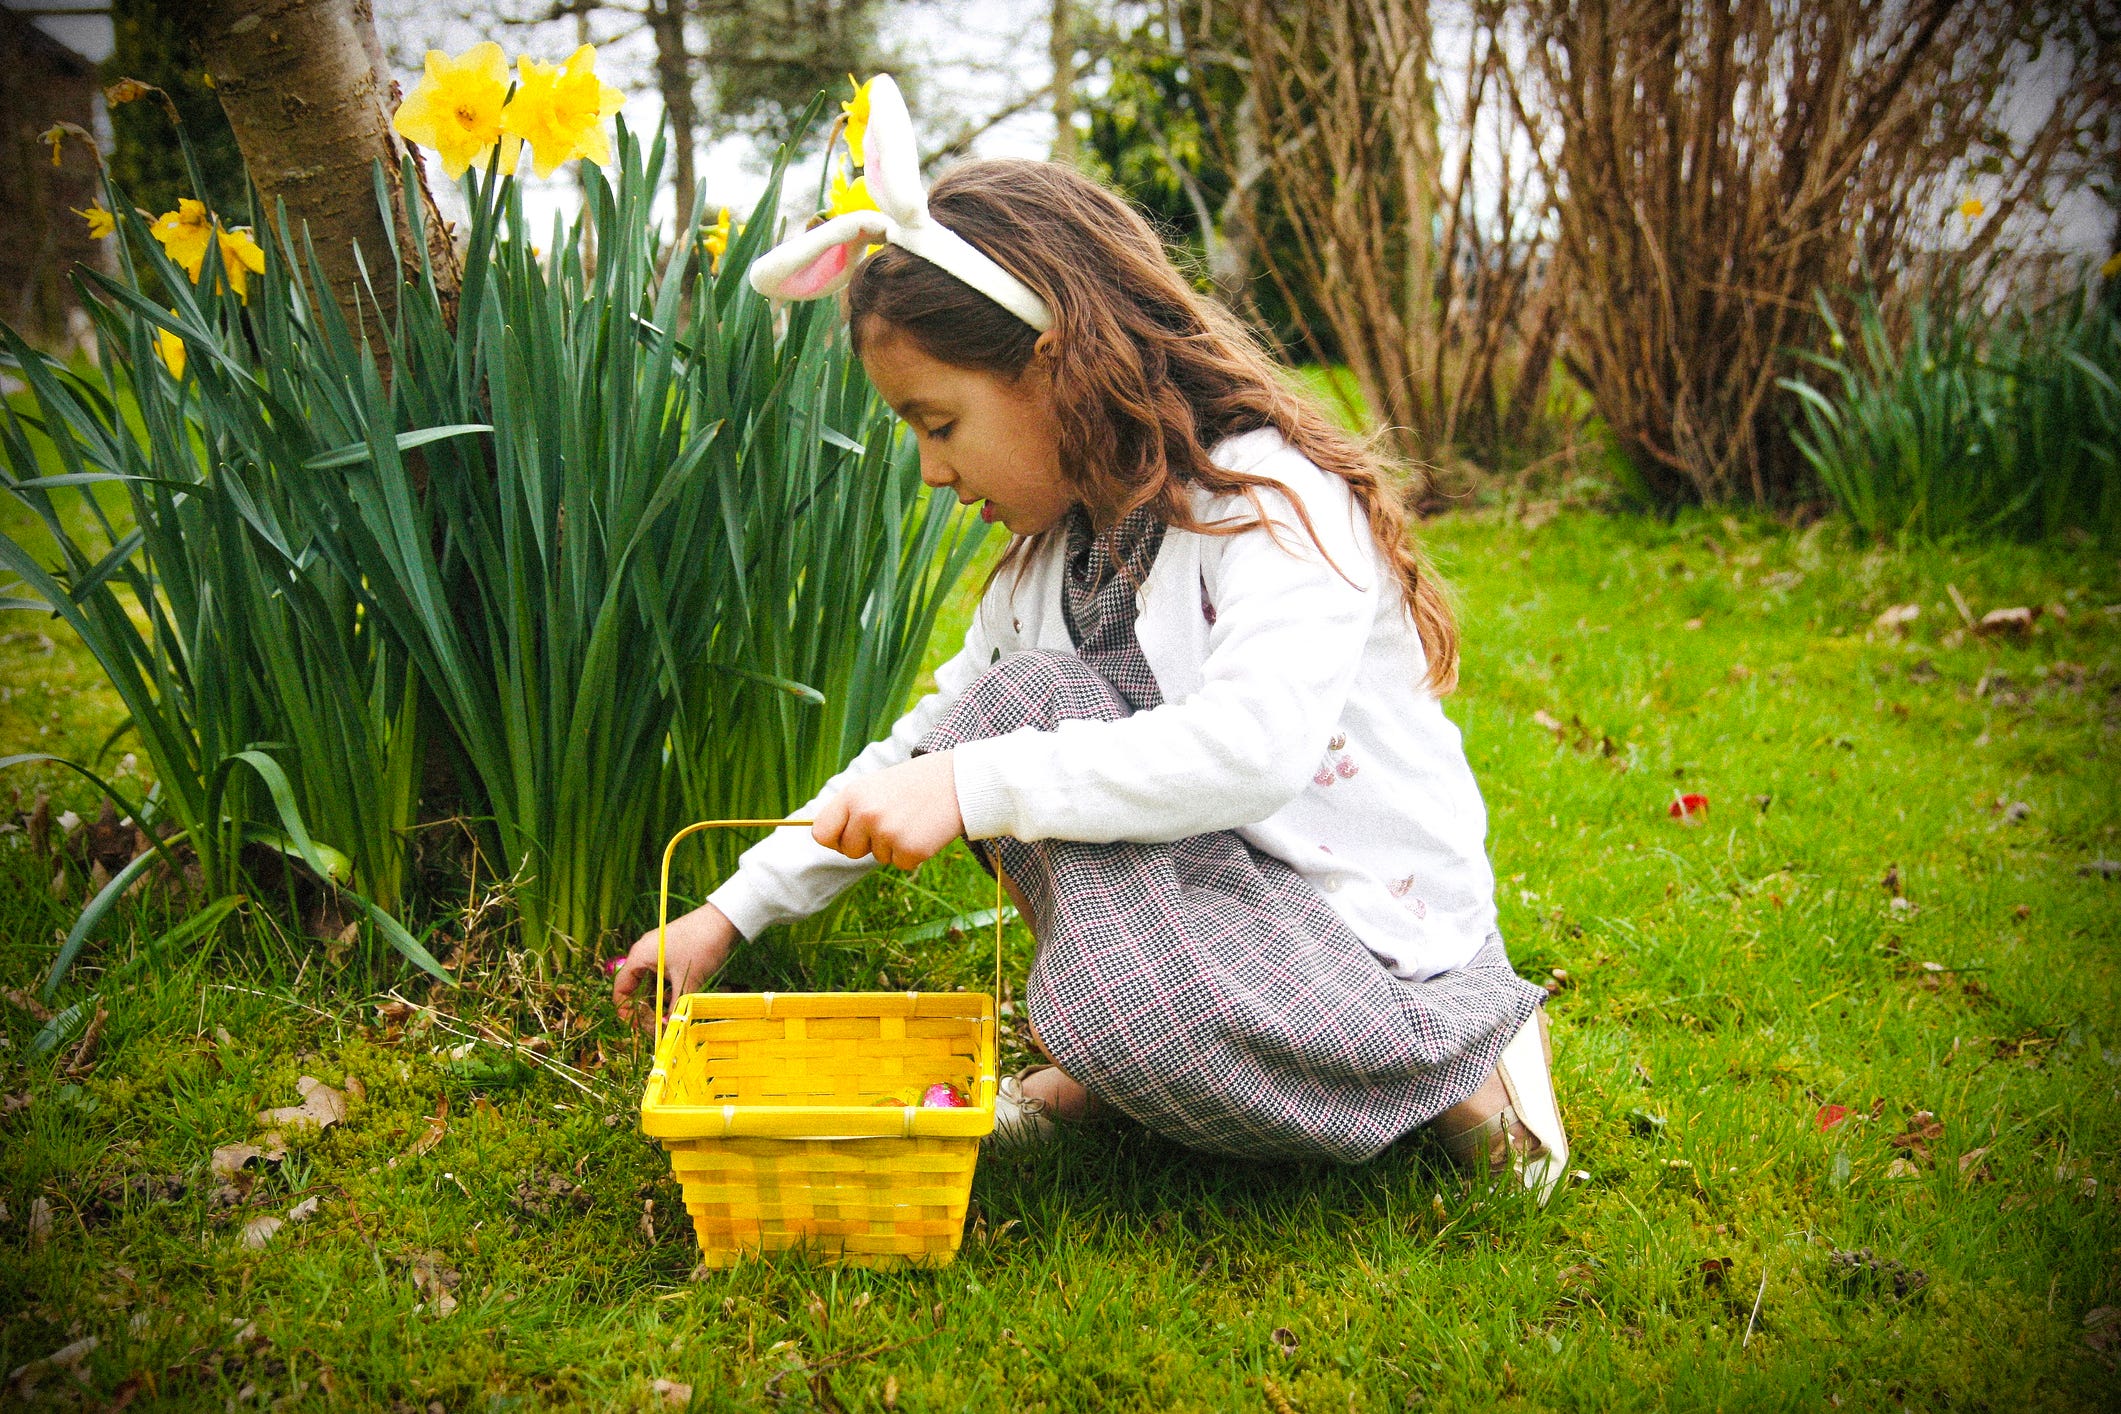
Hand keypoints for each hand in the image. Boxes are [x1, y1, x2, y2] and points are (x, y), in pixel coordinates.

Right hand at [612, 902, 738, 1028]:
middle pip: (635, 990)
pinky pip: (664, 980)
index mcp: (639, 957)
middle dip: (645, 1010)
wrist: (725, 919)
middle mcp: (645, 955)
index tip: (643, 1026)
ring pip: (651, 986)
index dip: (627, 1011)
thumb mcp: (688, 980)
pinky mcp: (673, 956)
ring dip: (658, 1003)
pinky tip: (679, 1003)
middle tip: (659, 1027)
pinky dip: (669, 993)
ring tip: (671, 1018)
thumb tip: (668, 1031)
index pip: (620, 990)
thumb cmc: (702, 945)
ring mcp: (659, 955)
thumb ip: (675, 1007)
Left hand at [811, 752, 963, 869]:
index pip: (821, 833)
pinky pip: (900, 863)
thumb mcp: (874, 786)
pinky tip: (924, 830)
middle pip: (849, 851)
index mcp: (852, 795)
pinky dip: (912, 853)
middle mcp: (866, 814)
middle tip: (891, 820)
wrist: (957, 781)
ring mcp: (888, 833)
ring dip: (893, 845)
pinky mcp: (910, 850)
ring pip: (878, 857)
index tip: (849, 834)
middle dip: (867, 843)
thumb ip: (850, 809)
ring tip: (911, 819)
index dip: (835, 838)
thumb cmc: (912, 784)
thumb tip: (826, 838)